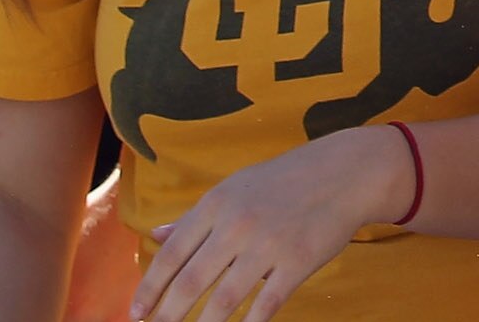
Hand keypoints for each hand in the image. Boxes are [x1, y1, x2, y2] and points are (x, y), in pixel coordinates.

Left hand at [131, 124, 405, 321]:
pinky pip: (266, 304)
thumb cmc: (284, 180)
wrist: (344, 171)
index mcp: (217, 203)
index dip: (151, 287)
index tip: (135, 313)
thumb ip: (195, 216)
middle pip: (192, 280)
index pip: (173, 253)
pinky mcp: (297, 261)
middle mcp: (238, 223)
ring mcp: (269, 244)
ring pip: (224, 299)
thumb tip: (155, 234)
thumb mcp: (234, 188)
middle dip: (166, 315)